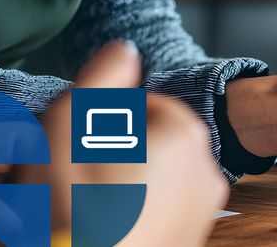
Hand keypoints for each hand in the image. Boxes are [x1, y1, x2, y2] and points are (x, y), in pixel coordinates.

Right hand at [28, 41, 226, 244]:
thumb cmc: (70, 209)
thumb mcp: (68, 129)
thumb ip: (100, 78)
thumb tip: (125, 48)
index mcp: (185, 134)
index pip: (145, 104)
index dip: (106, 119)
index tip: (80, 144)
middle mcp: (207, 169)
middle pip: (155, 140)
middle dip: (120, 149)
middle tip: (79, 173)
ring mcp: (204, 210)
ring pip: (159, 176)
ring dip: (128, 180)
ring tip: (89, 200)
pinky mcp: (193, 238)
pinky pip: (163, 210)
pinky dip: (139, 211)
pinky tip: (106, 221)